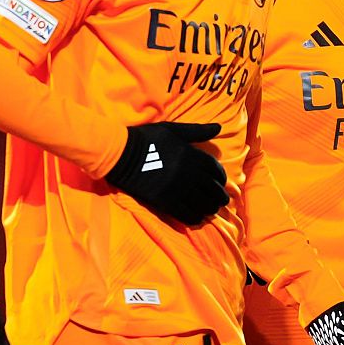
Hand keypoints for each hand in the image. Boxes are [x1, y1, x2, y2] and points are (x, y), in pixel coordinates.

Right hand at [104, 122, 226, 224]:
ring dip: (211, 209)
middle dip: (220, 196)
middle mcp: (189, 173)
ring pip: (203, 204)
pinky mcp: (166, 202)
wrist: (121, 154)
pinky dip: (195, 218)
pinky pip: (187, 215)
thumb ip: (197, 130)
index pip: (216, 170)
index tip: (221, 181)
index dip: (221, 177)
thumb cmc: (147, 138)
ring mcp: (177, 189)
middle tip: (222, 200)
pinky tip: (196, 217)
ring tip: (211, 209)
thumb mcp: (173, 130)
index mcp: (192, 155)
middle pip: (213, 189)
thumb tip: (219, 127)